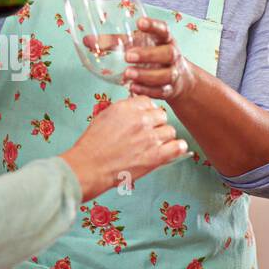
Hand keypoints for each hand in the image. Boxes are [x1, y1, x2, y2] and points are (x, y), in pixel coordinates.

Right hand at [61, 95, 186, 200]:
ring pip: (170, 130)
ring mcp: (150, 138)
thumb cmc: (92, 145)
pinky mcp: (156, 156)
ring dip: (163, 137)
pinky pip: (178, 146)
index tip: (143, 118)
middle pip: (161, 115)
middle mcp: (140, 120)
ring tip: (153, 145)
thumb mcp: (103, 117)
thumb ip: (122, 110)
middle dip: (155, 123)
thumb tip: (134, 107)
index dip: (146, 111)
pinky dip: (176, 148)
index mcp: (126, 108)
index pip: (147, 101)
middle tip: (147, 134)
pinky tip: (170, 150)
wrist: (89, 166)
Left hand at [122, 17, 195, 100]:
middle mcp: (172, 55)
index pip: (163, 30)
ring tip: (128, 73)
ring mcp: (173, 73)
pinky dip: (147, 90)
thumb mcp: (136, 45)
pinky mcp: (170, 90)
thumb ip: (114, 42)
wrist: (176, 79)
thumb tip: (88, 40)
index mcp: (165, 40)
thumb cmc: (151, 56)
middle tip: (127, 56)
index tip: (139, 23)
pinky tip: (133, 87)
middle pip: (168, 53)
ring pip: (166, 74)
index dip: (153, 25)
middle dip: (148, 55)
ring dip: (146, 75)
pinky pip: (161, 91)